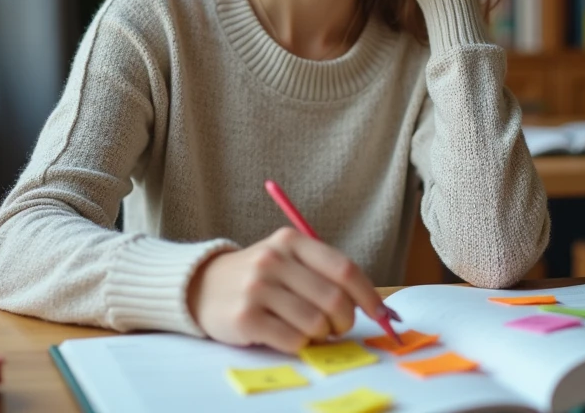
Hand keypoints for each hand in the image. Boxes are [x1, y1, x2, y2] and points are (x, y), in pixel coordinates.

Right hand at [186, 227, 389, 353]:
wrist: (202, 287)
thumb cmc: (259, 277)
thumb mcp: (287, 260)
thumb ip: (324, 274)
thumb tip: (375, 306)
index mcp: (291, 240)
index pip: (344, 268)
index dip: (368, 295)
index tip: (381, 314)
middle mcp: (273, 260)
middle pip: (334, 299)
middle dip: (345, 321)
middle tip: (338, 327)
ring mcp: (257, 288)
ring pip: (315, 323)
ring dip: (321, 334)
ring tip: (309, 329)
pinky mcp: (245, 318)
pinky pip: (293, 340)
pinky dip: (300, 344)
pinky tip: (287, 334)